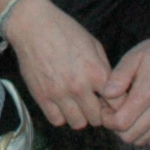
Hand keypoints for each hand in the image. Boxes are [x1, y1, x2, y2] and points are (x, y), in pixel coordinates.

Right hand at [3, 0, 115, 131]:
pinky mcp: (41, 97)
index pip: (117, 105)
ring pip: (78, 124)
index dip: (116, 105)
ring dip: (80, 116)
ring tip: (77, 105)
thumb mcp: (93, 44)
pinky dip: (61, 116)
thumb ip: (104, 68)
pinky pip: (57, 120)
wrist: (32, 25)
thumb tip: (112, 89)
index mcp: (96, 72)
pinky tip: (62, 104)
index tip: (110, 101)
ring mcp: (59, 94)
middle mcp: (79, 87)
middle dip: (98, 112)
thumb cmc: (65, 31)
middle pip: (97, 119)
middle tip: (93, 103)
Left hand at [100, 22, 149, 149]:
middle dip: (116, 128)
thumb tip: (106, 95)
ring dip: (131, 132)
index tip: (105, 109)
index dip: (107, 120)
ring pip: (143, 140)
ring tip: (127, 114)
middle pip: (130, 136)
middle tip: (113, 112)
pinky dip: (145, 134)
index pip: (121, 123)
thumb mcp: (134, 57)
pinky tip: (141, 118)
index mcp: (149, 92)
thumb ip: (118, 77)